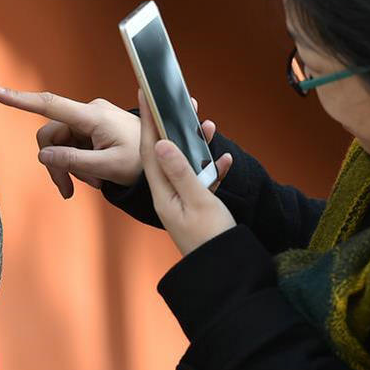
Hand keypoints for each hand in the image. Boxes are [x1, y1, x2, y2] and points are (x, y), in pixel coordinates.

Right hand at [0, 84, 225, 198]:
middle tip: (68, 192)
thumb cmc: (143, 161)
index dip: (19, 99)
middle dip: (55, 164)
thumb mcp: (108, 168)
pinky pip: (74, 146)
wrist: (165, 157)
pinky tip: (92, 178)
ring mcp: (91, 120)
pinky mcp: (94, 129)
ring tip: (87, 186)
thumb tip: (43, 156)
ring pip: (61, 144)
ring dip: (68, 167)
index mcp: (93, 117)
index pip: (50, 105)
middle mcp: (89, 113)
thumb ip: (74, 162)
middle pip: (52, 135)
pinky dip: (78, 164)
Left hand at [138, 88, 235, 256]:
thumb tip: (160, 143)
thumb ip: (180, 171)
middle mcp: (168, 196)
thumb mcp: (197, 201)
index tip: (144, 96)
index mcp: (162, 193)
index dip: (147, 121)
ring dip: (196, 146)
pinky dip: (214, 169)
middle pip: (164, 153)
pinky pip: (204, 181)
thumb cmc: (211, 239)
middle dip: (168, 126)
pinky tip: (225, 159)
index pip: (149, 150)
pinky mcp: (199, 209)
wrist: (225, 272)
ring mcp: (183, 202)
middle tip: (171, 102)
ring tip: (204, 125)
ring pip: (186, 165)